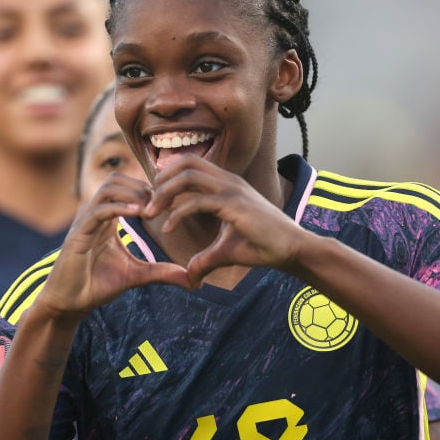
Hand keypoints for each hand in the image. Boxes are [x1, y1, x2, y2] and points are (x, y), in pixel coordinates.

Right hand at [37, 172, 191, 315]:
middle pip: (117, 178)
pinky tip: (139, 215)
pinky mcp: (78, 234)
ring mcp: (85, 221)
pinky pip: (99, 210)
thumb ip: (162, 271)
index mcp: (107, 217)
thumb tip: (193, 280)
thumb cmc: (97, 284)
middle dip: (142, 187)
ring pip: (108, 188)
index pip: (127, 187)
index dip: (149, 191)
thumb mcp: (136, 275)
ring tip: (152, 210)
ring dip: (133, 194)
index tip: (170, 204)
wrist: (69, 303)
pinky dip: (120, 208)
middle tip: (162, 205)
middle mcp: (94, 213)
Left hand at [145, 155, 304, 284]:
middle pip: (184, 162)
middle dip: (160, 180)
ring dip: (163, 193)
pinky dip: (178, 212)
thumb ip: (205, 259)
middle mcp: (228, 180)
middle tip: (147, 204)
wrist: (291, 249)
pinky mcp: (234, 205)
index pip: (189, 165)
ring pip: (187, 176)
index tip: (155, 202)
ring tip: (151, 213)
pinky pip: (197, 200)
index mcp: (226, 183)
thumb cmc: (263, 246)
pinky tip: (168, 227)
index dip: (167, 179)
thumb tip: (190, 276)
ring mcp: (232, 190)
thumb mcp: (226, 252)